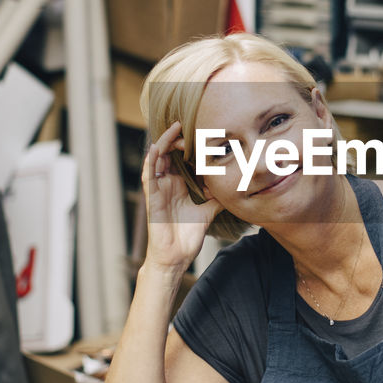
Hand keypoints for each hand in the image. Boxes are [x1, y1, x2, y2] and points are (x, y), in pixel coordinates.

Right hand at [143, 122, 220, 272]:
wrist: (175, 257)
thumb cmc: (187, 236)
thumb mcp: (207, 212)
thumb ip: (216, 198)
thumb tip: (233, 187)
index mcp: (178, 186)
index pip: (180, 159)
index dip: (189, 146)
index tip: (202, 133)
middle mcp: (166, 184)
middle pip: (168, 154)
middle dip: (178, 139)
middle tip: (190, 126)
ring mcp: (158, 189)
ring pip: (157, 159)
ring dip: (164, 143)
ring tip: (175, 128)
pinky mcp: (152, 198)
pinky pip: (148, 175)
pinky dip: (151, 161)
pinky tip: (157, 148)